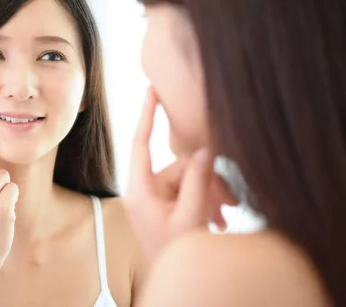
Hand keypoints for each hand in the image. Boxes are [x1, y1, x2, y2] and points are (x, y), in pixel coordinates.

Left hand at [123, 87, 237, 261]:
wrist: (178, 281)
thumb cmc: (177, 254)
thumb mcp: (191, 216)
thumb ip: (197, 180)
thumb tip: (205, 150)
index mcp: (140, 191)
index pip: (141, 143)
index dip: (146, 114)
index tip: (151, 89)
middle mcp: (143, 191)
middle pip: (178, 167)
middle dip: (207, 181)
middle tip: (229, 204)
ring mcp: (153, 199)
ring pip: (187, 179)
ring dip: (209, 194)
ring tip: (225, 218)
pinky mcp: (163, 206)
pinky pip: (186, 191)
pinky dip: (204, 201)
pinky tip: (220, 219)